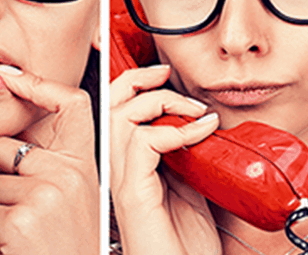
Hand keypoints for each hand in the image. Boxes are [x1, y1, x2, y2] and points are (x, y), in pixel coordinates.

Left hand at [0, 66, 98, 254]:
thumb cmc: (61, 249)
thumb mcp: (66, 201)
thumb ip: (46, 168)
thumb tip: (3, 142)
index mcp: (84, 166)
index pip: (71, 104)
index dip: (38, 84)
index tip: (10, 76)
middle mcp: (71, 175)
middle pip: (0, 147)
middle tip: (14, 213)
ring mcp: (48, 194)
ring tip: (13, 235)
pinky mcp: (24, 218)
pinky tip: (7, 248)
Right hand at [109, 65, 220, 254]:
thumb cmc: (186, 245)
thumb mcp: (190, 186)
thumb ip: (185, 154)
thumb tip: (198, 122)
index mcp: (128, 163)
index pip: (115, 108)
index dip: (132, 82)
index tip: (162, 71)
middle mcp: (118, 168)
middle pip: (109, 104)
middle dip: (139, 79)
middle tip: (169, 76)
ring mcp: (122, 179)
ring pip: (120, 116)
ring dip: (162, 102)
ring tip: (194, 111)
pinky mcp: (133, 193)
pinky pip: (143, 142)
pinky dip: (175, 130)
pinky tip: (198, 134)